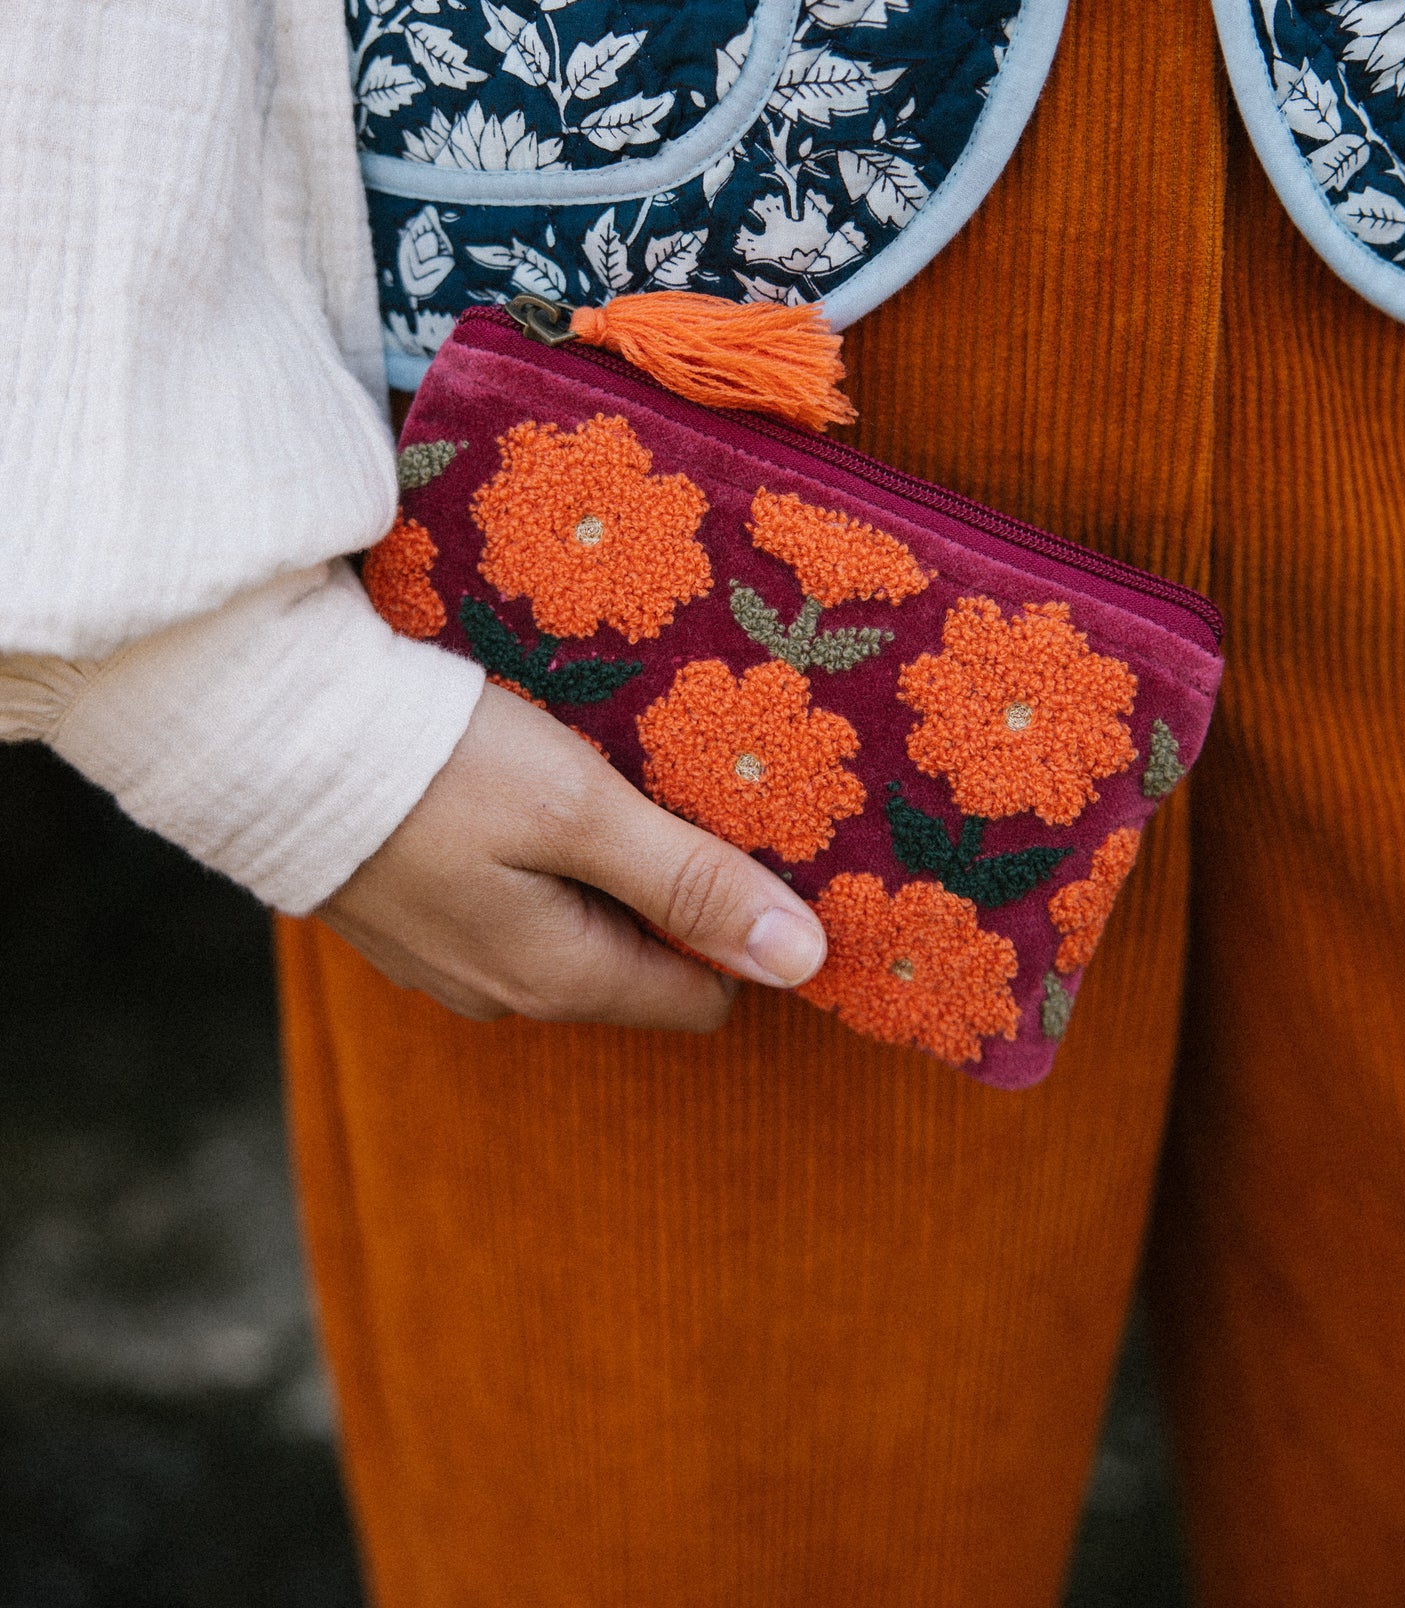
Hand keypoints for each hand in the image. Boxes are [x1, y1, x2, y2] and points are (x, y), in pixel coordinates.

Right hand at [320, 681, 827, 1031]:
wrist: (269, 735)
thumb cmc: (440, 766)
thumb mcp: (583, 811)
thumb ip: (692, 882)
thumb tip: (805, 959)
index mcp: (560, 980)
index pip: (703, 999)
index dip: (738, 926)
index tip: (743, 839)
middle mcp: (503, 994)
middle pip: (638, 964)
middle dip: (670, 891)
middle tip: (673, 791)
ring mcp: (446, 963)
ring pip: (572, 931)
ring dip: (600, 869)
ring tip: (598, 781)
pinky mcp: (406, 919)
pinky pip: (508, 906)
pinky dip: (533, 859)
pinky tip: (519, 792)